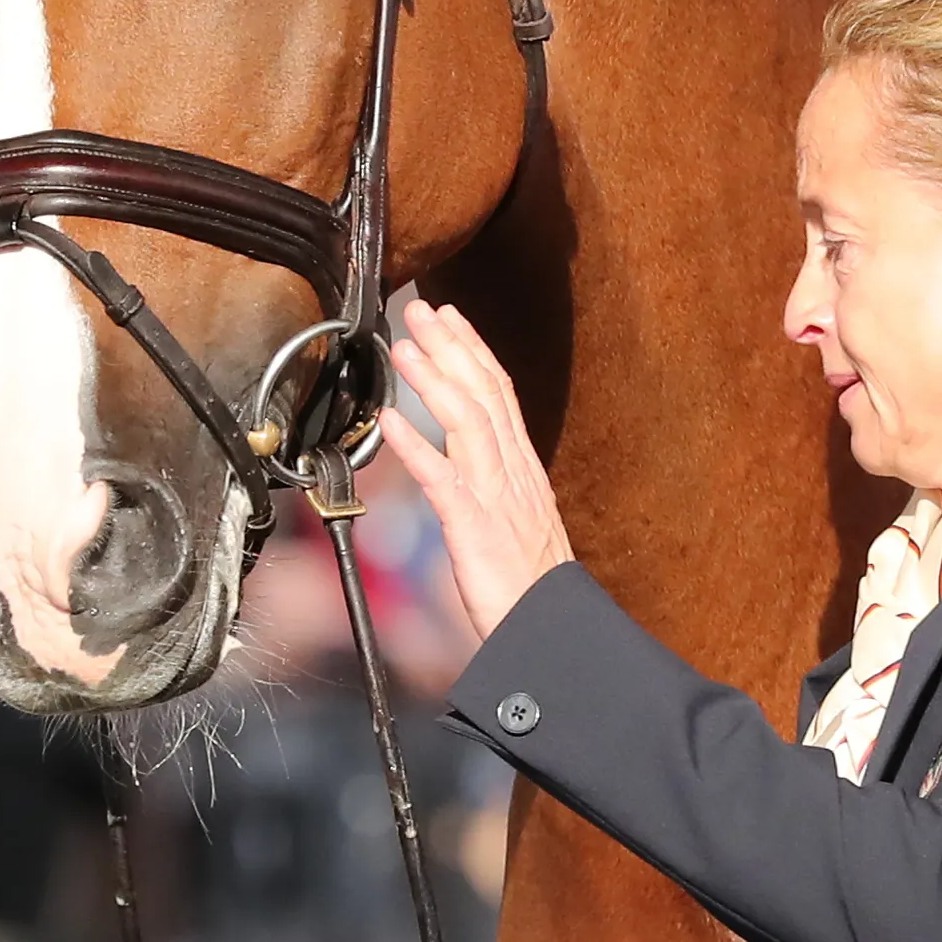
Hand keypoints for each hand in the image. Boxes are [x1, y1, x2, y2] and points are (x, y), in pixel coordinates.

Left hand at [371, 296, 576, 643]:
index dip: (474, 351)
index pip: (500, 396)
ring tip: (402, 347)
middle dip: (452, 347)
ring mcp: (498, 498)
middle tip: (420, 307)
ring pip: (468, 423)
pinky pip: (443, 479)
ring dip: (433, 380)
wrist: (551, 633)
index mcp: (522, 471)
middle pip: (484, 395)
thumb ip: (496, 490)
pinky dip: (416, 445)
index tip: (451, 317)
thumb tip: (471, 469)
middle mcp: (514, 474)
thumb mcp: (516, 527)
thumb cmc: (531, 591)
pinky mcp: (477, 528)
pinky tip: (390, 420)